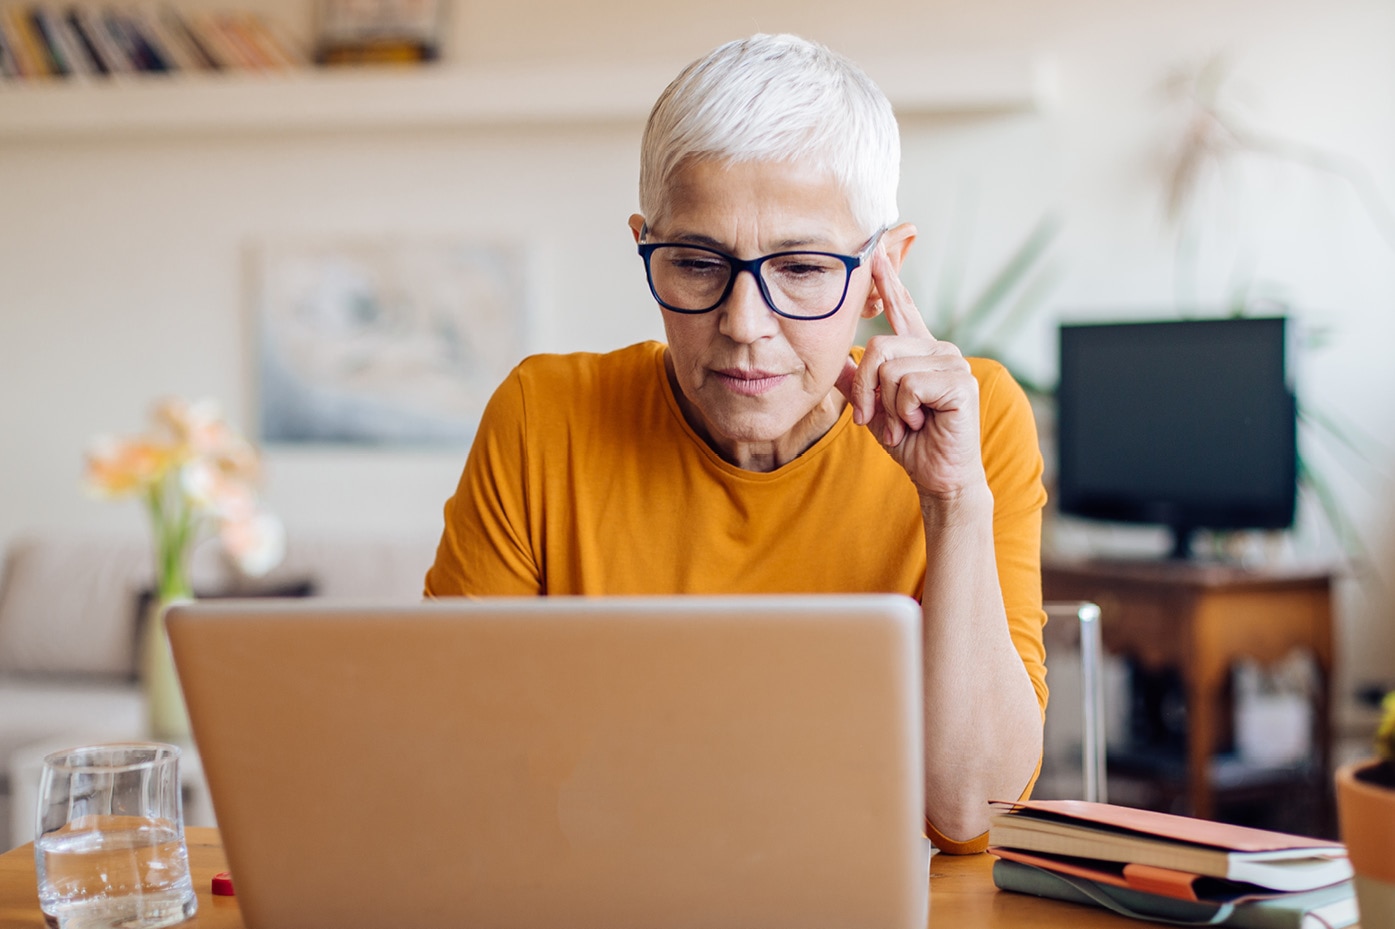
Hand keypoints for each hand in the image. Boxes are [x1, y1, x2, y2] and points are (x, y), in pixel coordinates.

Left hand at [835, 247, 986, 499]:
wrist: (938, 476)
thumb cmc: (911, 443)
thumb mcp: (873, 408)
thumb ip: (855, 381)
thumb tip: (833, 360)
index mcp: (920, 353)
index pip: (903, 309)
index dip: (889, 281)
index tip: (876, 250)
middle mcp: (939, 350)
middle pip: (877, 348)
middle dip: (865, 389)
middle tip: (873, 418)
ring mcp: (953, 363)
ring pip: (890, 368)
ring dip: (886, 405)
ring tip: (904, 421)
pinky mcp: (960, 382)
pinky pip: (907, 384)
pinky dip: (903, 411)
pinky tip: (921, 422)